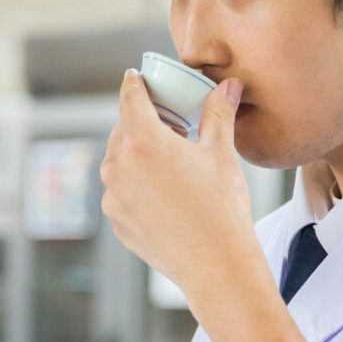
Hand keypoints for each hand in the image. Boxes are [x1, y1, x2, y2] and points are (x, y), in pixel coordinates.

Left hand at [100, 69, 260, 302]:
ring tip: (169, 163)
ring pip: (119, 164)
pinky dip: (137, 186)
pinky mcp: (116, 221)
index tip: (136, 77)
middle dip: (142, 123)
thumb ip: (218, 113)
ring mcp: (113, 197)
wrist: (215, 265)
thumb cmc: (221, 207)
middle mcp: (118, 166)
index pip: (130, 98)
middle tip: (170, 126)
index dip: (135, 84)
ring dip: (138, 157)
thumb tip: (229, 85)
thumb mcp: (221, 153)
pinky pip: (121, 193)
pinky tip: (164, 194)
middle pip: (123, 130)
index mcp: (142, 140)